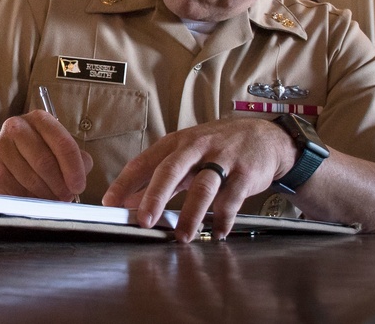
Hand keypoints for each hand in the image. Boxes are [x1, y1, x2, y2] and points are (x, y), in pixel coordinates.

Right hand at [0, 110, 93, 201]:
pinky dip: (30, 199)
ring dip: (46, 195)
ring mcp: (2, 147)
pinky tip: (33, 198)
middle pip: (46, 162)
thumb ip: (76, 158)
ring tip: (51, 199)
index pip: (63, 143)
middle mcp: (17, 127)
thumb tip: (83, 171)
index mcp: (39, 119)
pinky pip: (17, 190)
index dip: (74, 168)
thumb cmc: (31, 156)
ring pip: (32, 179)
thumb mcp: (55, 150)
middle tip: (66, 197)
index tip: (78, 186)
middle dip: (60, 185)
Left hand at [101, 116, 295, 241]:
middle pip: (170, 171)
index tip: (110, 202)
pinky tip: (216, 233)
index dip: (125, 182)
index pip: (144, 161)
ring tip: (182, 237)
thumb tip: (130, 200)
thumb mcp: (185, 156)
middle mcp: (196, 147)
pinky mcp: (245, 173)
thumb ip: (159, 179)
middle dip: (155, 197)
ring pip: (202, 187)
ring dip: (191, 215)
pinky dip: (222, 219)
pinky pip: (231, 199)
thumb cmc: (217, 147)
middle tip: (143, 221)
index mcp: (176, 143)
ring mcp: (222, 159)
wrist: (264, 136)